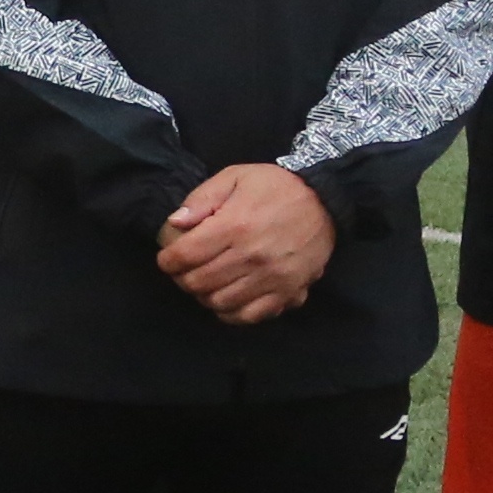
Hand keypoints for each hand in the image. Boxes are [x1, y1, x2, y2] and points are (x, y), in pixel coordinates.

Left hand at [156, 162, 335, 326]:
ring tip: (206, 283)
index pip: (185, 256)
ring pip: (220, 303)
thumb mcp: (236, 176)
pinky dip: (231, 313)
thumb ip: (202, 199)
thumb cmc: (276, 186)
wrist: (325, 200)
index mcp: (234, 226)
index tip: (168, 258)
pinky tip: (227, 299)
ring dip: (205, 296)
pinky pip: (250, 316)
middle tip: (185, 271)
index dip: (168, 260)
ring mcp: (271, 278)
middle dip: (183, 279)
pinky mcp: (288, 292)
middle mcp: (251, 257)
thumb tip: (175, 223)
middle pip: (198, 283)